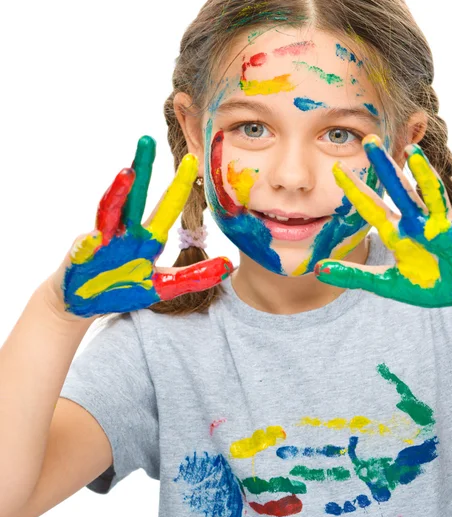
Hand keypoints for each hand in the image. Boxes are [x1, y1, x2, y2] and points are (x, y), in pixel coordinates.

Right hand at [51, 136, 232, 318]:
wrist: (85, 303)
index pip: (167, 206)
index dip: (179, 185)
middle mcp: (126, 232)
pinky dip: (89, 241)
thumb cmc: (123, 289)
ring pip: (111, 211)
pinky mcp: (83, 255)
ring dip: (118, 193)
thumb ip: (194, 277)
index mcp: (147, 238)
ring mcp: (104, 240)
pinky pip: (87, 245)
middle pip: (136, 196)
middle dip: (142, 168)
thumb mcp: (164, 286)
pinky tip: (91, 236)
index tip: (192, 160)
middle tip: (147, 139)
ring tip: (127, 173)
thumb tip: (230, 266)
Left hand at [315, 134, 451, 308]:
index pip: (372, 207)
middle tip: (370, 141)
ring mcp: (444, 226)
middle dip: (385, 168)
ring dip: (423, 174)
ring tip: (413, 151)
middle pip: (399, 191)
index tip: (336, 169)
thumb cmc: (428, 285)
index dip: (356, 190)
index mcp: (398, 233)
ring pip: (432, 195)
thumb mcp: (388, 284)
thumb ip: (355, 276)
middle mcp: (418, 223)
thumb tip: (318, 270)